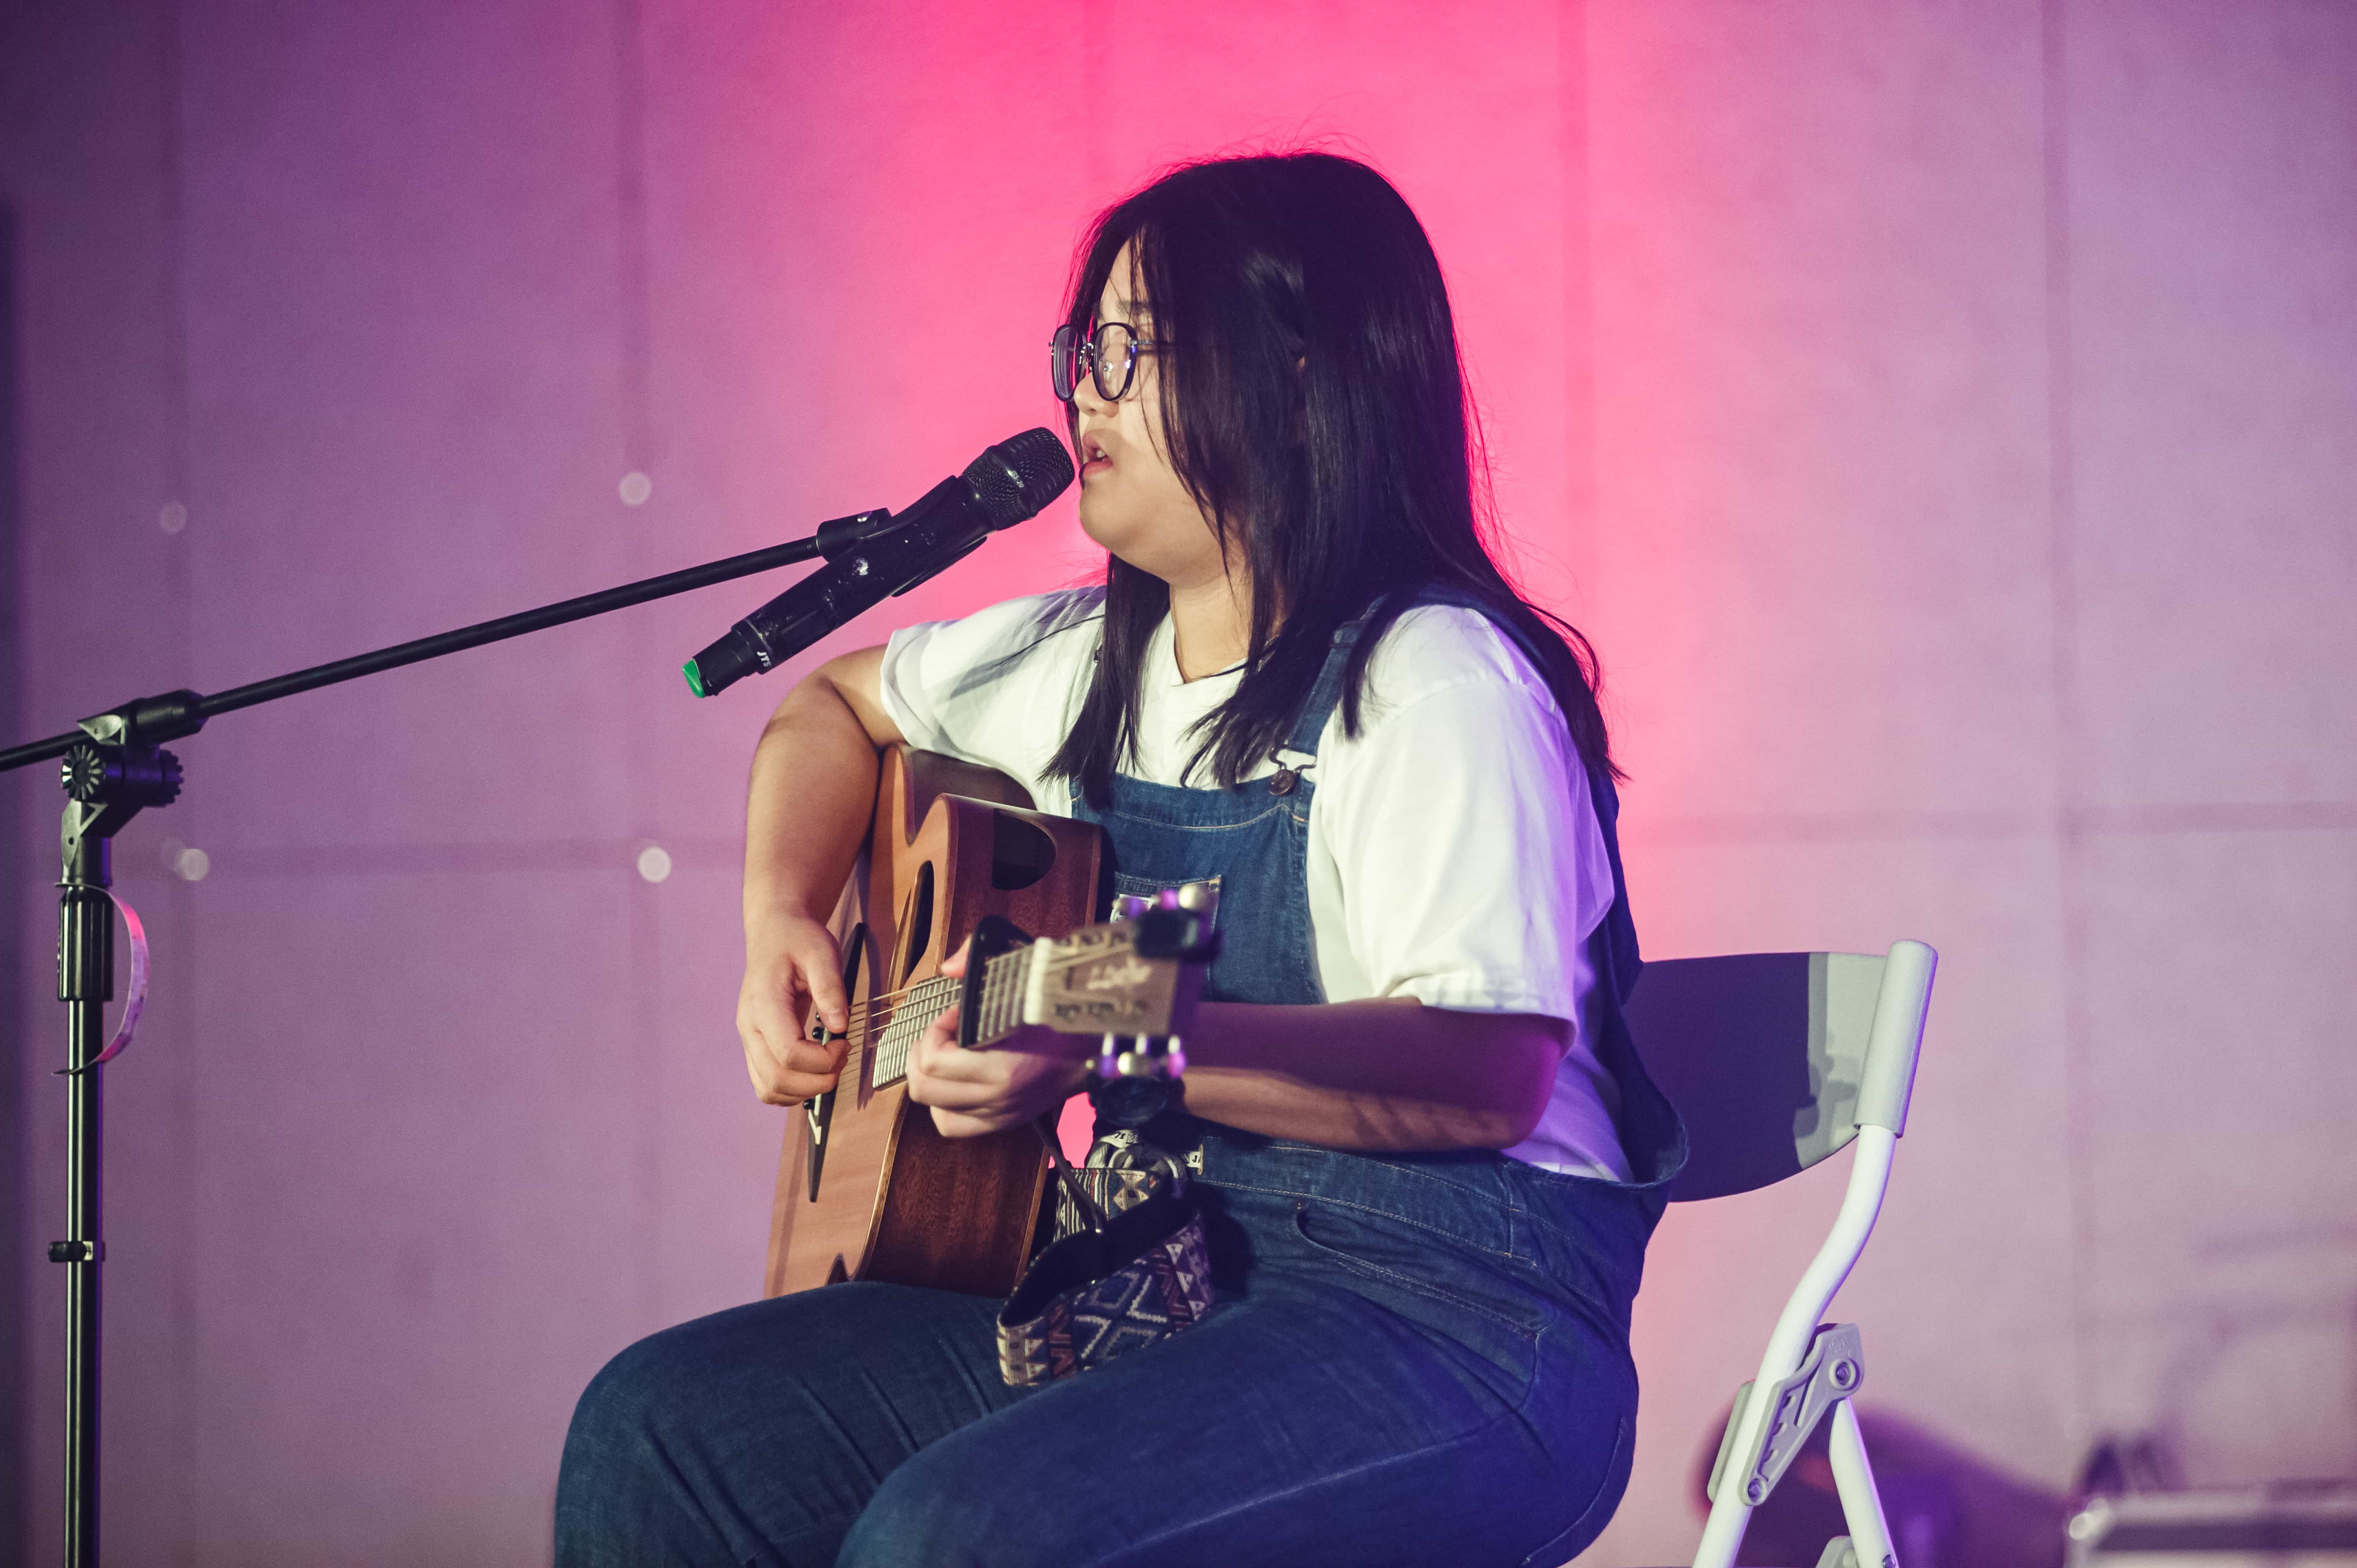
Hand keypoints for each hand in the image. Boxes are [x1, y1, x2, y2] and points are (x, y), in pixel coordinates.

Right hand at [737, 912, 852, 1105]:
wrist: (774, 934)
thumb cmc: (798, 940)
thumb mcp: (822, 952)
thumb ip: (830, 988)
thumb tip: (840, 1027)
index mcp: (764, 1004)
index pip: (789, 1054)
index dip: (823, 1060)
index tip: (845, 1042)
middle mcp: (749, 1027)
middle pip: (775, 1080)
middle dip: (816, 1082)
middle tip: (841, 1058)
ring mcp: (749, 1039)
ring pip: (767, 1090)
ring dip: (804, 1091)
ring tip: (829, 1064)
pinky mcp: (755, 1046)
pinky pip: (767, 1084)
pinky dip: (793, 1089)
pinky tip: (814, 1070)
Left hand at [907, 939, 1091, 1137]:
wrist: (1097, 1048)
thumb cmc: (1060, 1011)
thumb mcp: (1026, 974)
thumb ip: (980, 957)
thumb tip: (948, 967)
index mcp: (1002, 1067)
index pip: (935, 1059)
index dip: (936, 1029)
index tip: (956, 1012)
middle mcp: (997, 1098)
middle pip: (924, 1088)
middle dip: (924, 1054)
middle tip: (944, 1034)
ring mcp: (999, 1114)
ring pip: (935, 1110)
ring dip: (930, 1081)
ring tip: (946, 1058)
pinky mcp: (1003, 1122)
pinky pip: (953, 1125)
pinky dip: (944, 1105)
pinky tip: (955, 1083)